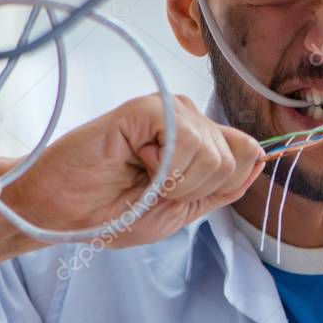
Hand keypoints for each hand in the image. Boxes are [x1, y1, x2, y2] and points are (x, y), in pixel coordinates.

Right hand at [4, 93, 264, 248]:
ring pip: (214, 153)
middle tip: (151, 189)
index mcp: (199, 139)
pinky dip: (164, 168)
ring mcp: (168, 109)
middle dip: (194, 189)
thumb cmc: (109, 212)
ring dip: (177, 183)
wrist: (60, 215)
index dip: (222, 185)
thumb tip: (262, 157)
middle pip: (235, 158)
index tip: (177, 196)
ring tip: (139, 175)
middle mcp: (187, 117)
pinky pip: (187, 141)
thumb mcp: (180, 209)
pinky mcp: (146, 107)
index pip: (249, 152)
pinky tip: (135, 162)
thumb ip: (222, 186)